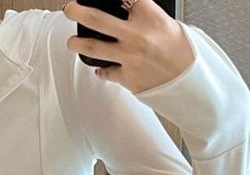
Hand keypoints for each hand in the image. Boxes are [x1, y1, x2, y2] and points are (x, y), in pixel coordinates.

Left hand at [63, 0, 195, 94]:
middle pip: (98, 20)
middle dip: (78, 12)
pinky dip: (101, 70)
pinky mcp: (126, 77)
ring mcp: (129, 57)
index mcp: (150, 17)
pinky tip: (100, 68)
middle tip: (69, 9)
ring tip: (71, 42)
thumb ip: (143, 16)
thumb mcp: (167, 24)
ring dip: (78, 44)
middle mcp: (137, 35)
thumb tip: (127, 9)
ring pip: (94, 48)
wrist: (188, 81)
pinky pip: (105, 72)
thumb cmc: (180, 52)